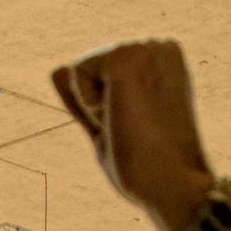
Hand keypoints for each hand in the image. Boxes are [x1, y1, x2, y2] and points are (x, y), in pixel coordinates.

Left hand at [53, 40, 215, 230]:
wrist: (174, 185)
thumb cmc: (149, 167)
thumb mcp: (110, 126)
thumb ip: (86, 97)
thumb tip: (57, 69)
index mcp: (163, 60)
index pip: (104, 72)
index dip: (108, 109)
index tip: (142, 131)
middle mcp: (158, 45)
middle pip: (91, 67)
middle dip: (99, 106)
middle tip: (136, 132)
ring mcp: (145, 47)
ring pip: (82, 67)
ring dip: (96, 107)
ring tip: (132, 126)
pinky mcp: (128, 57)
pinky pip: (78, 71)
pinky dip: (89, 104)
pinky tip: (121, 118)